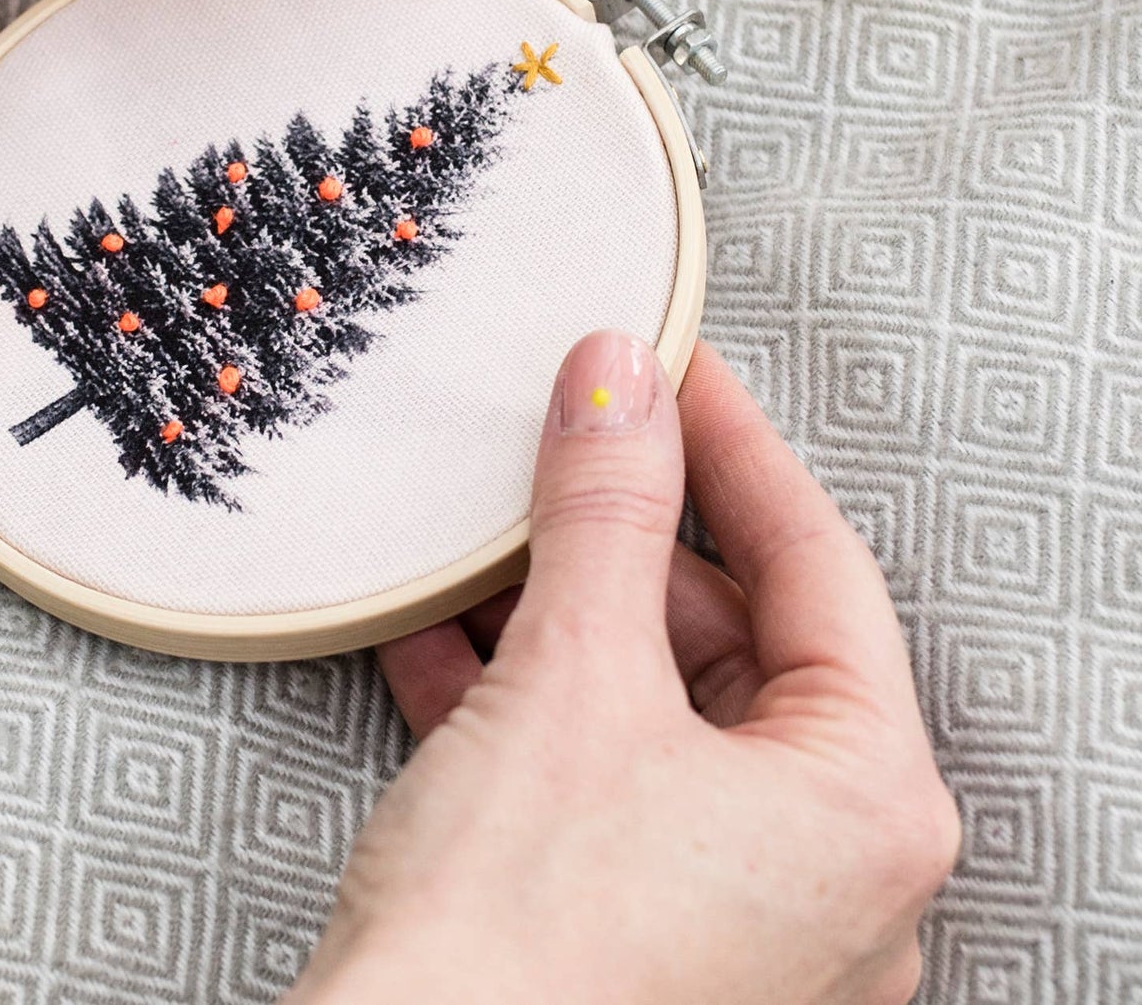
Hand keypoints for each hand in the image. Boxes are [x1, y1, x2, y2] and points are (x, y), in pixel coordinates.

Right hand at [292, 336, 958, 1004]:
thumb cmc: (522, 945)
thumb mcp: (572, 676)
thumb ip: (604, 510)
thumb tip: (621, 381)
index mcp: (868, 806)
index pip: (818, 563)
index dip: (731, 443)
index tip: (669, 361)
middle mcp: (830, 876)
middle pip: (737, 638)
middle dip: (626, 537)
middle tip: (557, 444)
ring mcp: (739, 922)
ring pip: (657, 710)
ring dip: (560, 616)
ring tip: (481, 540)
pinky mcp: (641, 943)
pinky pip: (599, 783)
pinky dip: (525, 704)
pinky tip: (439, 645)